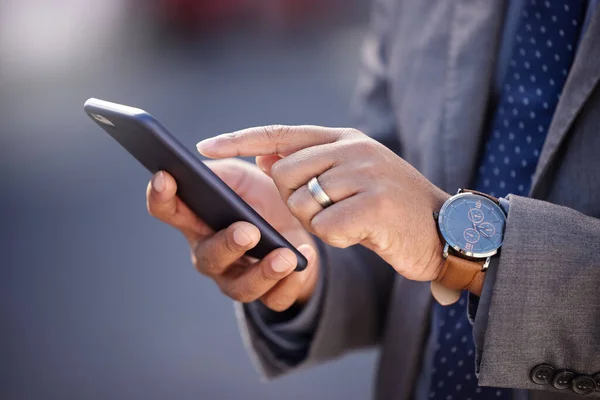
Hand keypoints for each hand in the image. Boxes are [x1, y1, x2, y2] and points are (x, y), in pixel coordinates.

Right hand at [146, 158, 318, 310]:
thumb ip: (224, 170)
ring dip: (262, 273)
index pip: (169, 209)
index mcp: (199, 220)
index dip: (161, 195)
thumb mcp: (244, 176)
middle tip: (248, 230)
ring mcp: (238, 277)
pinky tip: (304, 260)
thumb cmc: (261, 198)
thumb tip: (208, 152)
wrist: (298, 225)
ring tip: (285, 255)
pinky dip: (291, 283)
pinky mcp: (270, 293)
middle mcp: (212, 253)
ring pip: (240, 287)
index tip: (166, 176)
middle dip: (227, 244)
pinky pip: (275, 299)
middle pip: (208, 256)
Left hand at [197, 126, 449, 281]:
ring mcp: (365, 174)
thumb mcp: (353, 174)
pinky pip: (325, 229)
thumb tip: (264, 155)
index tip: (204, 148)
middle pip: (283, 175)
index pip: (280, 134)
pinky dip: (337, 240)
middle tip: (328, 210)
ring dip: (318, 223)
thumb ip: (312, 162)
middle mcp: (353, 149)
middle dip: (294, 202)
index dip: (239, 140)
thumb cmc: (391, 206)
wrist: (444, 229)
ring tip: (351, 220)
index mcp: (344, 138)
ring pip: (301, 203)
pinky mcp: (374, 205)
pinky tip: (361, 234)